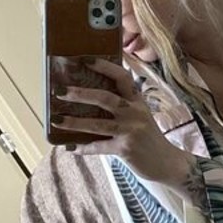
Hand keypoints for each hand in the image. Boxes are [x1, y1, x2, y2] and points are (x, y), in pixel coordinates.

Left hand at [53, 58, 190, 183]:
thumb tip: (88, 97)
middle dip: (80, 94)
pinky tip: (70, 147)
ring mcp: (131, 131)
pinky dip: (83, 148)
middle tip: (59, 90)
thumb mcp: (139, 115)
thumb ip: (123, 104)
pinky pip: (99, 147)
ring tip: (55, 119)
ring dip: (74, 122)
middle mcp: (135, 112)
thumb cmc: (147, 137)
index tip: (84, 59)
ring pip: (98, 124)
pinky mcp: (126, 149)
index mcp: (137, 100)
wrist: (166, 163)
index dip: (104, 66)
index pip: (122, 77)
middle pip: (105, 98)